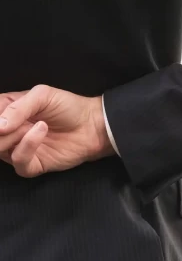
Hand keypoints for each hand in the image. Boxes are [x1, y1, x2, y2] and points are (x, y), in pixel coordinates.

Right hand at [0, 85, 114, 176]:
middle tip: (15, 124)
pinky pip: (19, 162)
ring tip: (35, 123)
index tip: (1, 119)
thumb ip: (17, 108)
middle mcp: (9, 132)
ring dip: (12, 136)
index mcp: (7, 112)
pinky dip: (26, 146)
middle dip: (0, 131)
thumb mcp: (42, 95)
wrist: (93, 126)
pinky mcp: (33, 165)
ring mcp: (20, 149)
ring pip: (0, 150)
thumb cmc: (69, 107)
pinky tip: (41, 131)